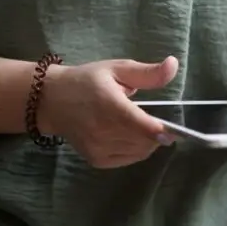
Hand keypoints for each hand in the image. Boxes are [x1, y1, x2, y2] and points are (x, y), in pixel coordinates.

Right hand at [38, 56, 178, 168]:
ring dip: (147, 142)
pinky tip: (127, 135)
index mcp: (110, 105)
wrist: (51, 100)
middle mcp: (103, 131)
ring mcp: (98, 148)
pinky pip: (127, 159)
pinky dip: (135, 150)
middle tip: (153, 117)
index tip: (175, 129)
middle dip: (156, 133)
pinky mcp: (96, 160)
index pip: (142, 127)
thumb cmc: (87, 80)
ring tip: (137, 124)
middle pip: (144, 142)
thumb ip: (147, 73)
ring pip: (138, 152)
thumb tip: (173, 65)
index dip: (162, 131)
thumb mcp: (117, 69)